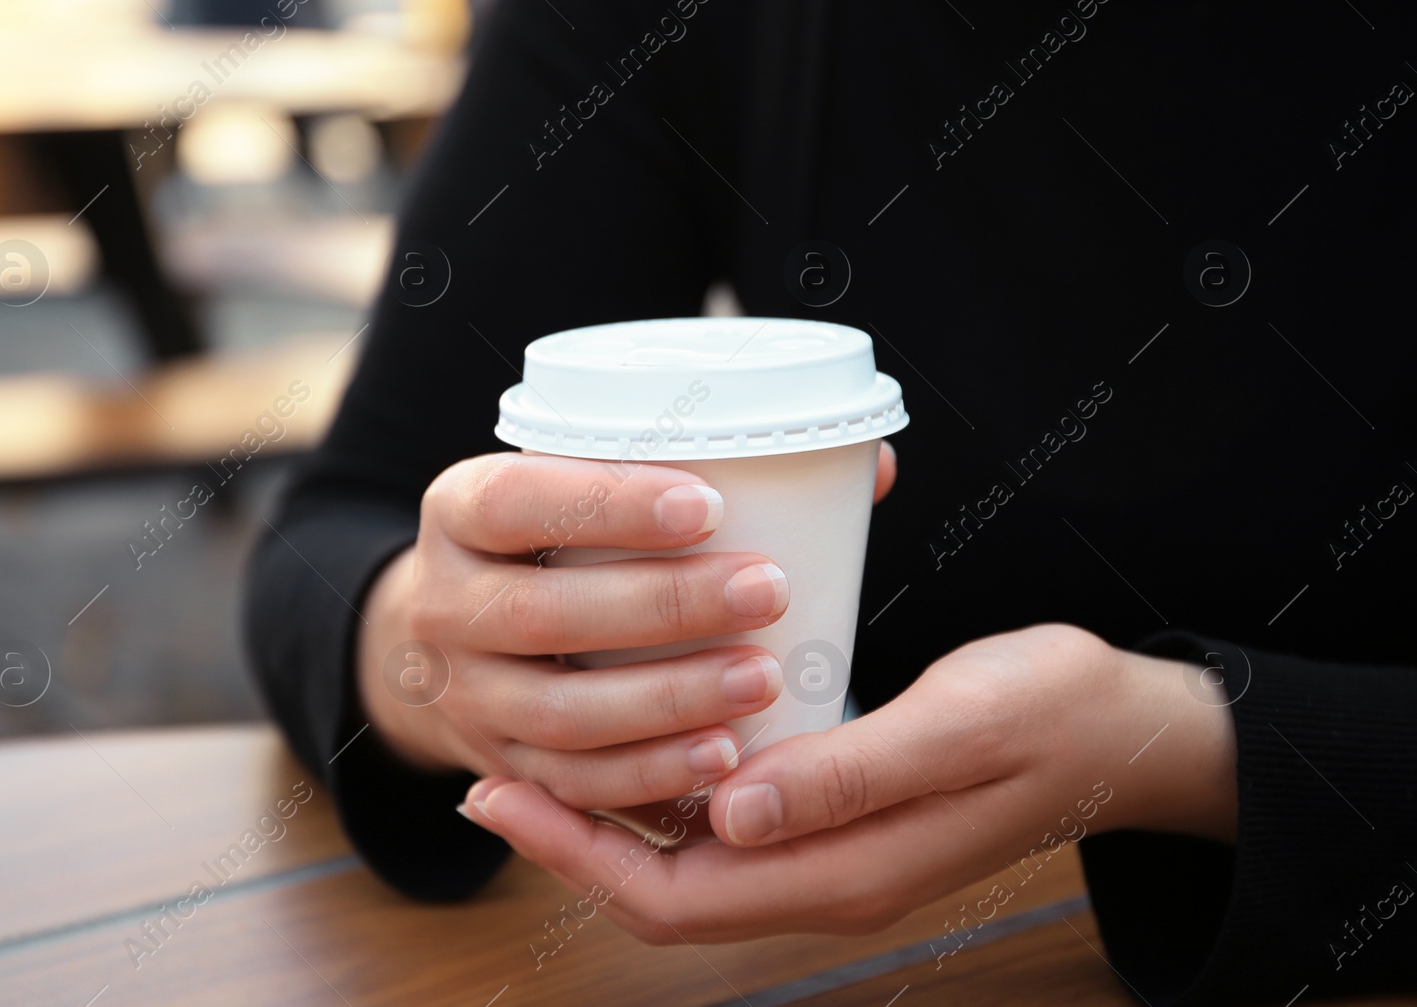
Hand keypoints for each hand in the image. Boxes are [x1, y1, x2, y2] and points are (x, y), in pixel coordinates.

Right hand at [355, 444, 895, 813]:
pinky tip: (722, 756)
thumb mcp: (580, 482)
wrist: (457, 626)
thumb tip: (867, 468)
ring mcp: (464, 695)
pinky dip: (649, 773)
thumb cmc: (555, 535)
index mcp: (459, 510)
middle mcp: (443, 604)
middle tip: (769, 589)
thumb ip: (694, 469)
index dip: (609, 504)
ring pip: (560, 712)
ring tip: (763, 679)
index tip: (710, 505)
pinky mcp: (497, 765)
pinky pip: (572, 784)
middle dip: (663, 605)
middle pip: (541, 613)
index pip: (518, 499)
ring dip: (667, 700)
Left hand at [455, 623, 1236, 943]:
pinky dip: (665, 788)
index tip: (497, 791)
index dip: (574, 853)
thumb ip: (846, 776)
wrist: (1122, 732)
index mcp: (841, 871)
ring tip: (538, 749)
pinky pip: (723, 821)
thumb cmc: (1050, 716)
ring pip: (685, 856)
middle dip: (568, 837)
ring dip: (608, 813)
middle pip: (658, 885)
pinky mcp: (834, 812)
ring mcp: (826, 850)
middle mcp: (820, 875)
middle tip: (489, 770)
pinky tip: (637, 730)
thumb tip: (728, 816)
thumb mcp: (957, 728)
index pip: (671, 897)